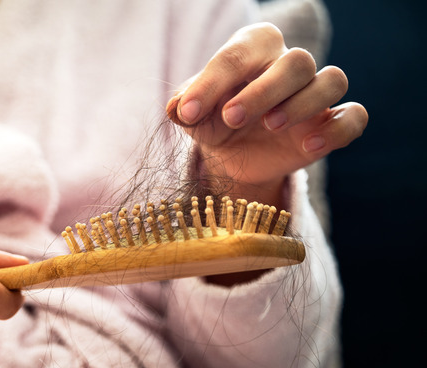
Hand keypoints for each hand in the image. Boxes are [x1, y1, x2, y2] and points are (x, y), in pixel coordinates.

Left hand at [166, 23, 367, 204]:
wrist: (232, 155)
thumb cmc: (213, 120)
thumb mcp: (192, 115)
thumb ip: (184, 106)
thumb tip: (176, 107)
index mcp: (253, 49)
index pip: (238, 54)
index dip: (211, 83)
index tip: (186, 112)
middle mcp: (290, 64)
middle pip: (297, 61)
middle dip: (262, 91)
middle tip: (231, 118)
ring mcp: (315, 93)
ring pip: (332, 80)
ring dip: (303, 103)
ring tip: (270, 126)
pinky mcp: (331, 123)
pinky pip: (354, 116)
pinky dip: (337, 129)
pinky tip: (309, 146)